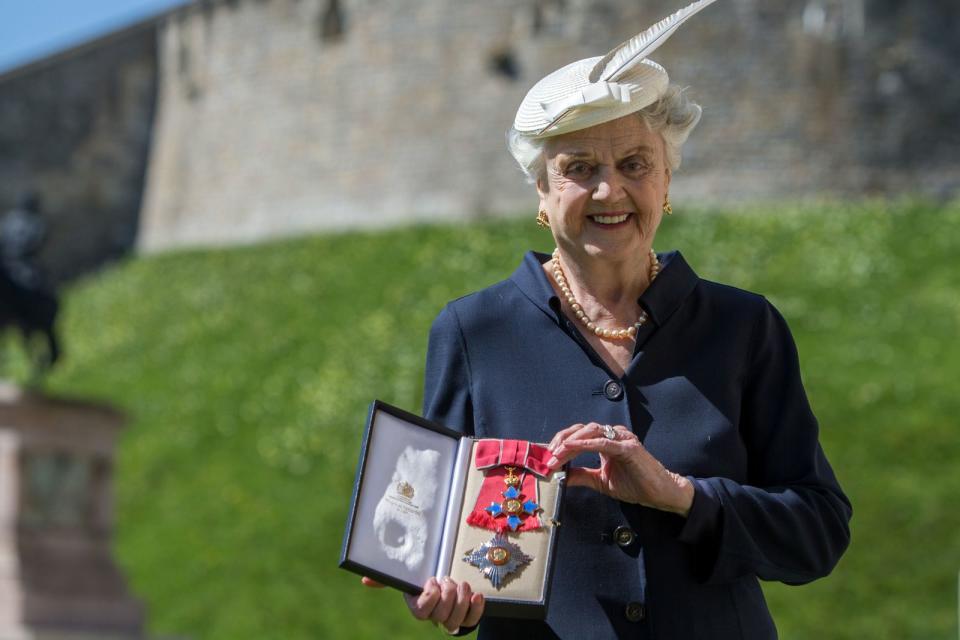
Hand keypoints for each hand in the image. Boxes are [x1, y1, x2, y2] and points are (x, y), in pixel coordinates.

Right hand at [361, 575, 483, 633]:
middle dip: (447, 595)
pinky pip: (472, 620)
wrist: (450, 579)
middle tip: (447, 578)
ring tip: (462, 584)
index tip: (432, 580)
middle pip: (440, 617)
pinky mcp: (468, 617)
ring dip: (461, 600)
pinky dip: (476, 608)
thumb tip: (364, 580)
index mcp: (418, 605)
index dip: (429, 598)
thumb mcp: (409, 575)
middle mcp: (434, 616)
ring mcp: (451, 618)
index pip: (421, 612)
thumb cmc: (427, 577)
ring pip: (456, 621)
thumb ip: (389, 577)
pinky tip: (476, 594)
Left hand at [546, 422, 694, 515]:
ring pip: (590, 431)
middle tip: (548, 456)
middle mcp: (613, 435)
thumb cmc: (634, 485)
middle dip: (561, 441)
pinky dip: (587, 443)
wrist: (659, 493)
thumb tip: (561, 475)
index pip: (577, 436)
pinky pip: (604, 442)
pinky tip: (574, 447)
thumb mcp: (600, 481)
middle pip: (580, 429)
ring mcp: (621, 438)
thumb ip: (581, 476)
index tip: (546, 458)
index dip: (560, 444)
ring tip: (557, 455)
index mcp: (605, 441)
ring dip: (571, 442)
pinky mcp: (629, 447)